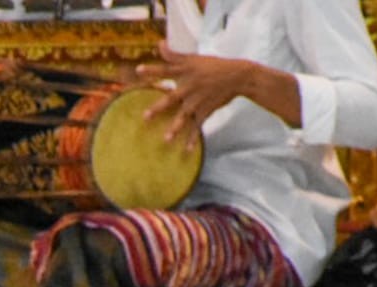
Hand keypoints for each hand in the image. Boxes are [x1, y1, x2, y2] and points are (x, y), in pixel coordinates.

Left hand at [138, 44, 254, 146]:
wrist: (238, 75)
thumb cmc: (213, 66)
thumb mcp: (194, 58)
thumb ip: (174, 55)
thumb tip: (159, 44)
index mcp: (186, 73)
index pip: (166, 70)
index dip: (153, 70)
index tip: (138, 70)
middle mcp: (190, 87)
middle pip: (172, 98)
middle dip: (159, 107)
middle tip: (145, 117)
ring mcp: (198, 101)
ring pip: (185, 116)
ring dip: (176, 128)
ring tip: (166, 139)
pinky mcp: (205, 111)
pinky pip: (197, 127)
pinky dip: (193, 139)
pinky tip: (187, 151)